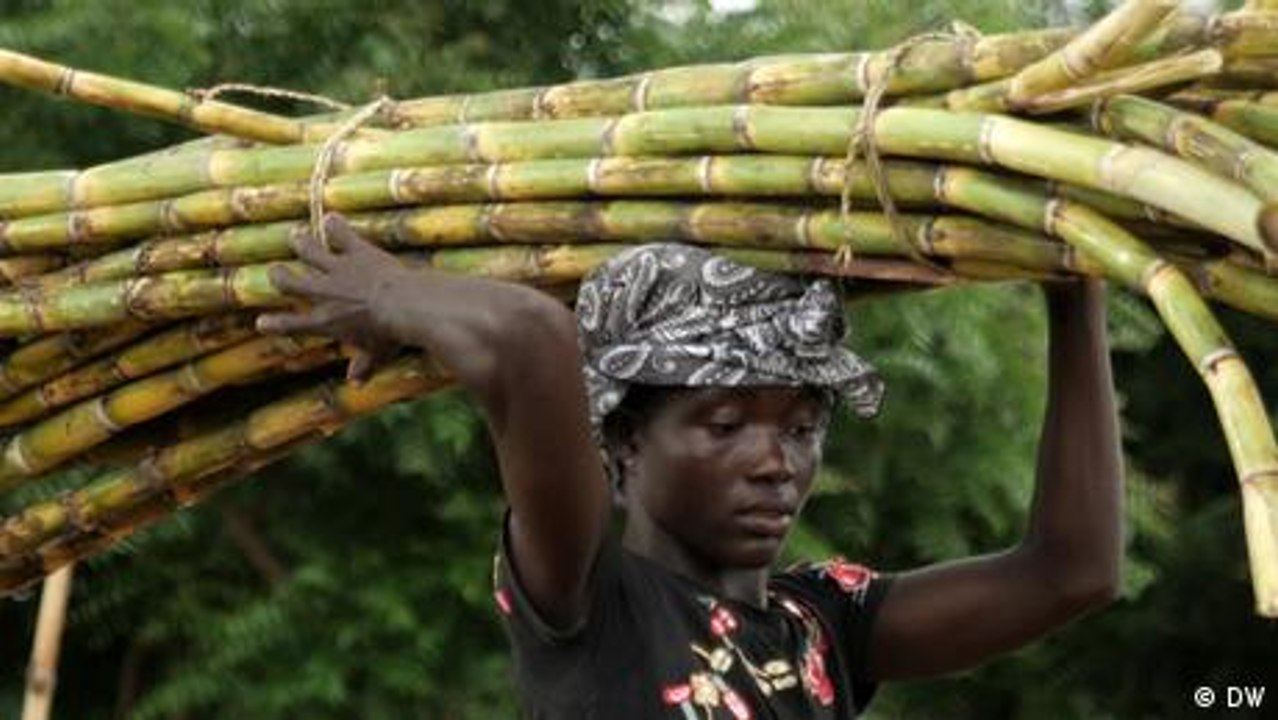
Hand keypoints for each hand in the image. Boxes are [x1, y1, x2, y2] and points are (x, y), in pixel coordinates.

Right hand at [256, 213, 409, 381]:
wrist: (406, 306)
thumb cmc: (392, 336)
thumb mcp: (377, 355)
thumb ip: (363, 366)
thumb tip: (355, 382)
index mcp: (325, 322)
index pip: (292, 325)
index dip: (274, 324)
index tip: (261, 322)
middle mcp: (324, 293)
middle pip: (289, 282)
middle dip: (280, 276)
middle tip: (275, 271)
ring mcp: (338, 269)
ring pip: (309, 251)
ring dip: (301, 243)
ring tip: (295, 236)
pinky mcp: (356, 251)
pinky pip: (340, 234)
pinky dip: (335, 225)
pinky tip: (332, 217)